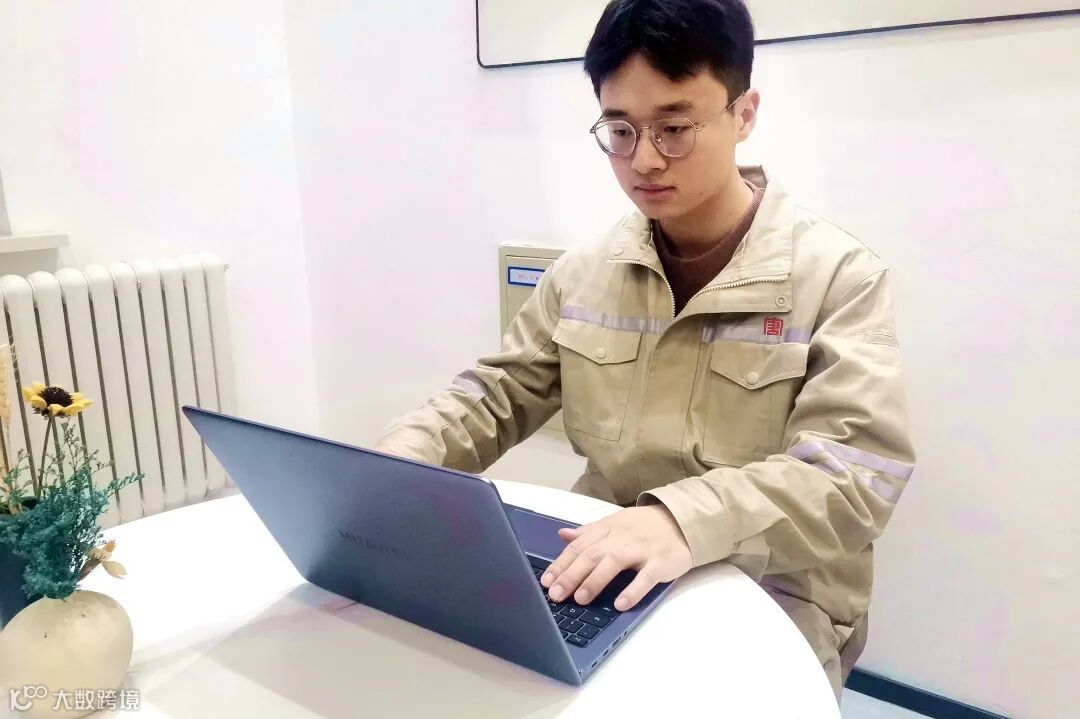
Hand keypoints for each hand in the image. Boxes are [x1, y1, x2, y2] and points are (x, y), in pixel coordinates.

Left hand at [540, 504, 692, 611]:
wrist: (683, 520)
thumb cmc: (644, 527)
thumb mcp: (615, 523)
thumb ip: (589, 532)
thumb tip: (562, 535)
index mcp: (608, 527)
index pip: (579, 545)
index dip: (561, 564)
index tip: (546, 582)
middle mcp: (622, 537)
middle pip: (592, 554)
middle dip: (571, 575)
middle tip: (556, 595)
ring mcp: (642, 549)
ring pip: (614, 562)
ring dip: (595, 581)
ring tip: (580, 599)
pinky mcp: (661, 562)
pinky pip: (646, 577)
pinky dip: (633, 590)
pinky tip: (620, 604)